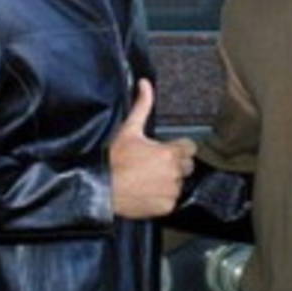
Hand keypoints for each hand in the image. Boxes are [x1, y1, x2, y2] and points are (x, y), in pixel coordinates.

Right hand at [109, 79, 196, 218]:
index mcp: (170, 152)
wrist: (101, 188)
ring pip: (179, 184)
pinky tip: (147, 192)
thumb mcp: (129, 129)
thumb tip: (145, 83)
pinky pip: (171, 201)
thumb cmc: (115, 158)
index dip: (178, 148)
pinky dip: (162, 198)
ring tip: (149, 179)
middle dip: (175, 165)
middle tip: (155, 165)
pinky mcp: (165, 207)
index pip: (190, 148)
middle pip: (186, 167)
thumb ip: (142, 105)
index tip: (166, 150)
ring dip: (169, 182)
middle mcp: (174, 173)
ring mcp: (170, 191)